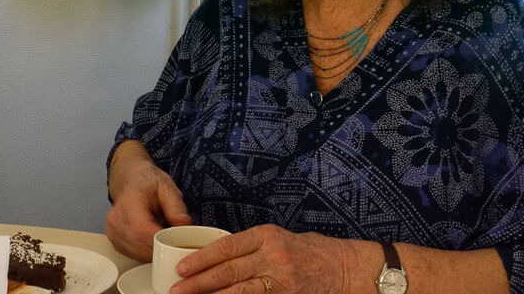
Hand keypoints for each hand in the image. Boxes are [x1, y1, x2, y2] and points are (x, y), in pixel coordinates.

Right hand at [106, 142, 191, 260]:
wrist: (135, 182)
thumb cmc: (150, 185)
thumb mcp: (168, 188)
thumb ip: (176, 206)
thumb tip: (183, 223)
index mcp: (129, 201)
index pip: (140, 229)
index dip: (158, 240)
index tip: (175, 241)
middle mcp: (116, 218)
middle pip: (138, 245)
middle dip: (160, 248)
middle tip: (175, 242)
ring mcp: (113, 231)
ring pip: (136, 253)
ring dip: (154, 252)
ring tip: (165, 239)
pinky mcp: (114, 241)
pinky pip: (132, 255)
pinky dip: (147, 253)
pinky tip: (155, 242)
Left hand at [171, 224, 359, 293]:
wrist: (348, 268)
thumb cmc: (316, 252)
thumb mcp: (284, 238)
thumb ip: (257, 247)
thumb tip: (226, 257)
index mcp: (268, 235)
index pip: (227, 246)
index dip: (202, 258)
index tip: (183, 267)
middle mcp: (272, 256)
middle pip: (227, 271)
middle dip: (198, 283)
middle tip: (176, 290)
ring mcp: (280, 279)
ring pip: (237, 291)